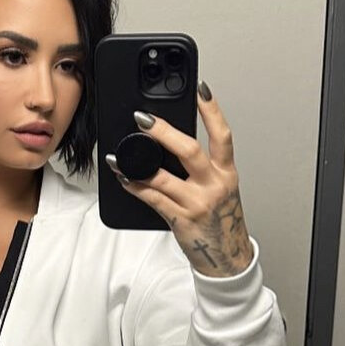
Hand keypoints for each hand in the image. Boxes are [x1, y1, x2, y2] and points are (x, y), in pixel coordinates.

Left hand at [106, 84, 253, 277]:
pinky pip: (152, 200)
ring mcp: (197, 204)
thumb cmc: (220, 220)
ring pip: (164, 178)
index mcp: (226, 173)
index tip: (200, 88)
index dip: (212, 110)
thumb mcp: (220, 188)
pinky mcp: (181, 220)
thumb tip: (170, 141)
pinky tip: (122, 178)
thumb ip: (201, 167)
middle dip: (164, 132)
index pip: (222, 135)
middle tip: (142, 118)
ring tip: (118, 154)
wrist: (226, 257)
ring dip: (136, 164)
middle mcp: (214, 186)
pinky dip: (134, 187)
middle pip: (190, 151)